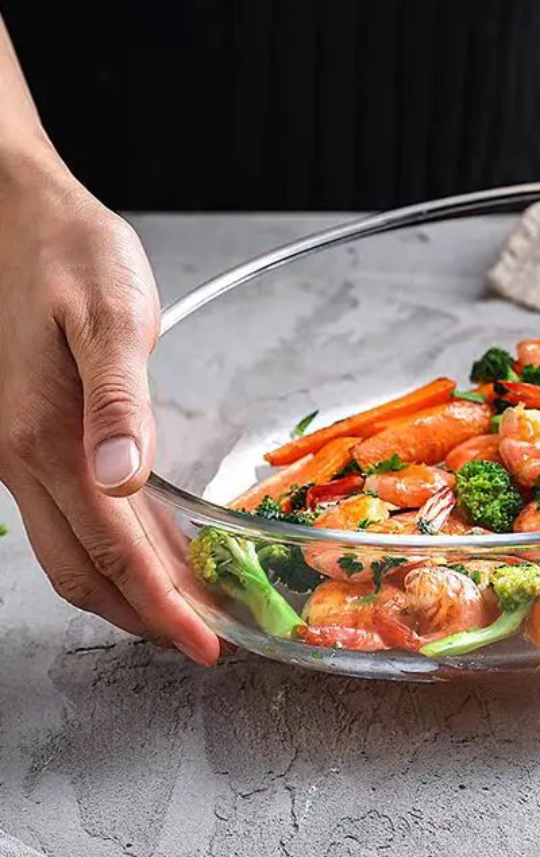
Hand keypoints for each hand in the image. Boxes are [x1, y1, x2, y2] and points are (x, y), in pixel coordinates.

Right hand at [0, 153, 219, 662]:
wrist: (13, 213)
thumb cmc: (67, 254)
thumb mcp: (110, 318)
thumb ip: (120, 401)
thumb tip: (123, 480)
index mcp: (46, 440)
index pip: (111, 553)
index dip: (160, 607)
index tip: (204, 643)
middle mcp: (24, 458)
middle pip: (83, 570)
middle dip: (143, 615)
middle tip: (202, 641)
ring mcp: (21, 449)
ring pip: (72, 548)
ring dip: (128, 587)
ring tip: (185, 608)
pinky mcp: (32, 431)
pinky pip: (71, 511)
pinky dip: (115, 543)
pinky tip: (154, 543)